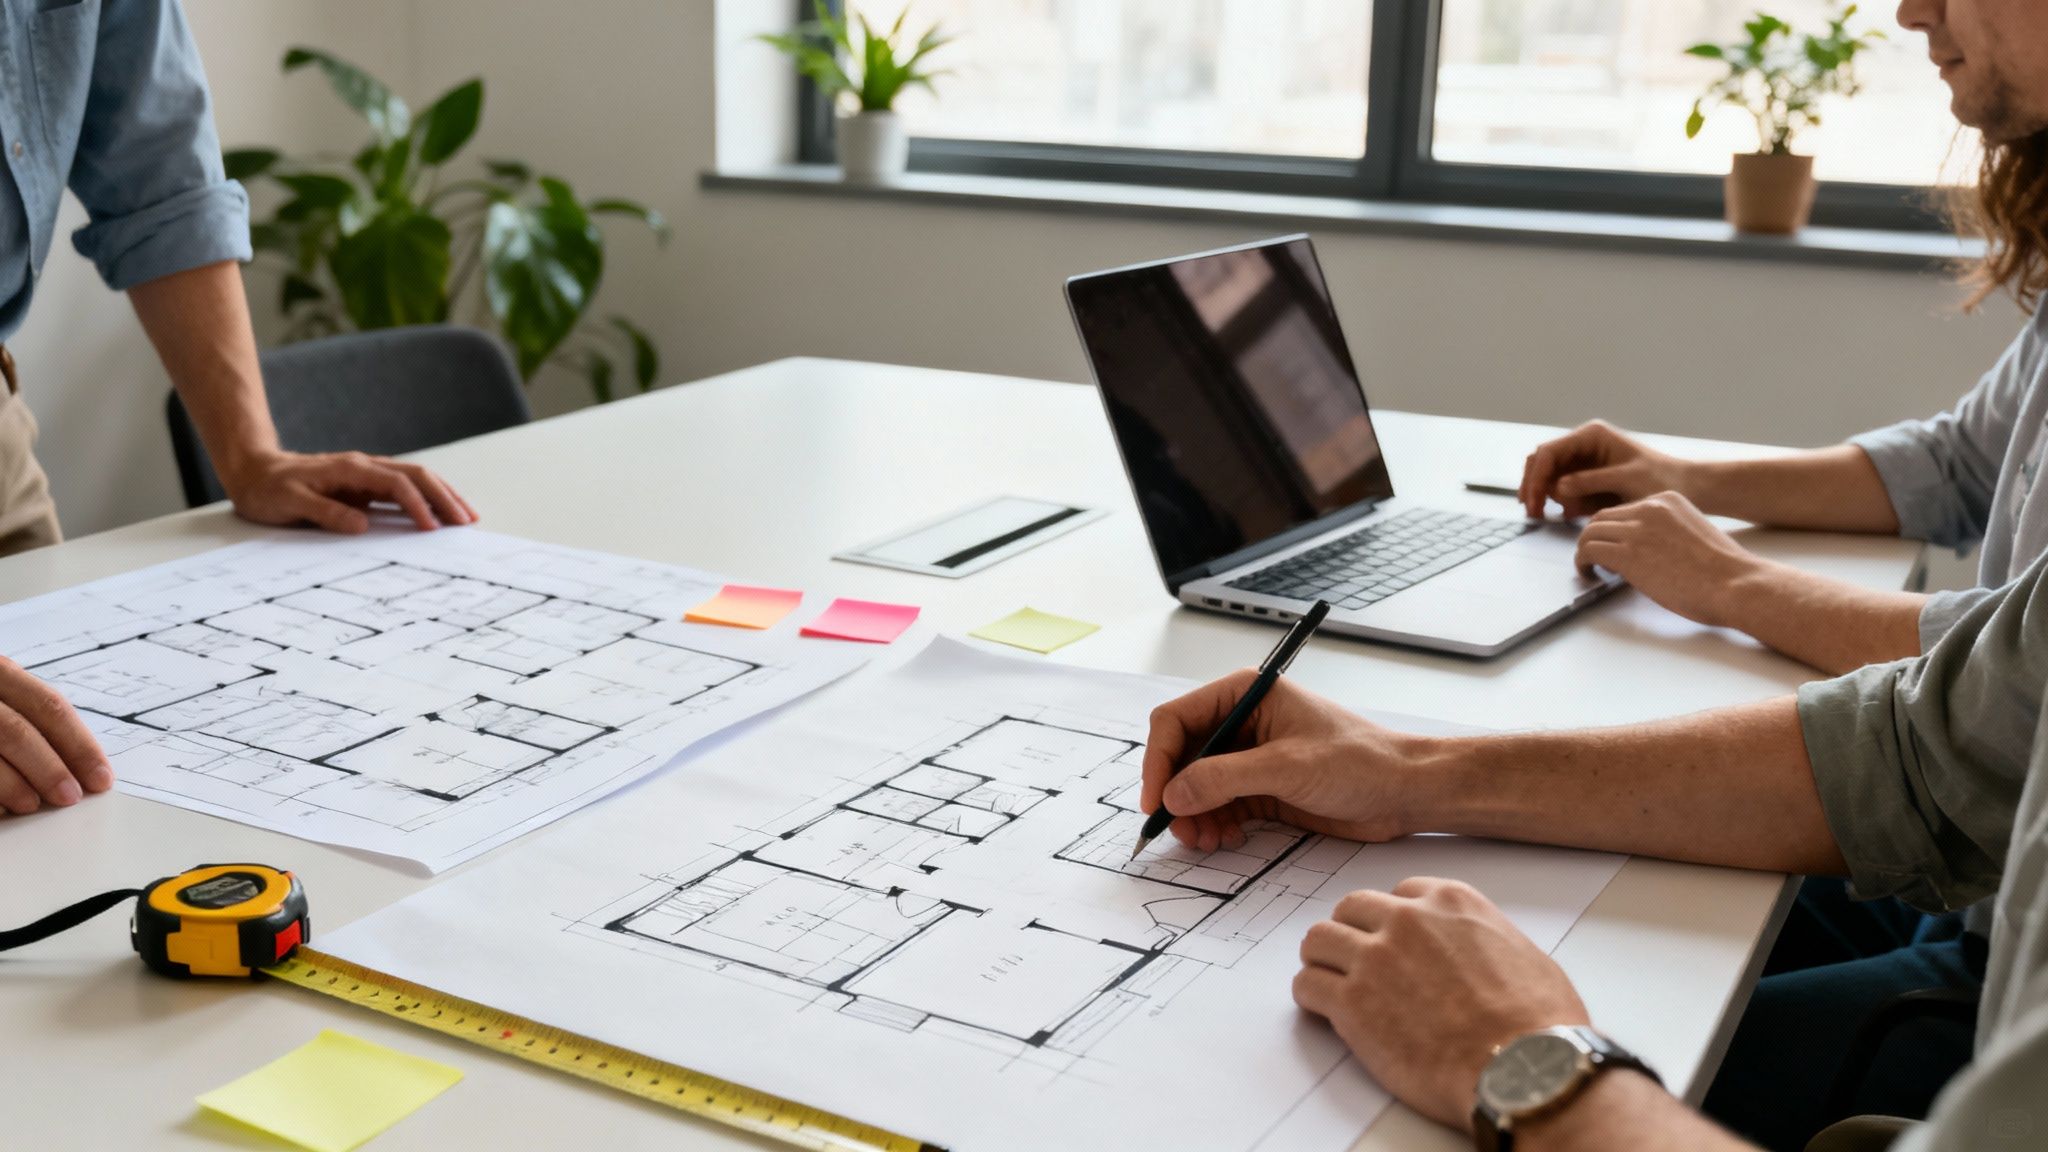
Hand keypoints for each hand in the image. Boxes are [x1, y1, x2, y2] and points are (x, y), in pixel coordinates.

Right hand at [0, 658, 111, 813]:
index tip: (100, 778)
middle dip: (48, 768)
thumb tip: (77, 766)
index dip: (79, 745)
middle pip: (16, 731)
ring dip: (11, 784)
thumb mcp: (2, 696)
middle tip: (69, 797)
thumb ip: (31, 720)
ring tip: (31, 804)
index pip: (49, 706)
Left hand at [221, 449, 476, 534]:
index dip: (417, 504)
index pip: (395, 483)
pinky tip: (438, 515)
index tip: (431, 528)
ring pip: (415, 479)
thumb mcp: (288, 502)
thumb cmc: (267, 488)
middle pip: (416, 475)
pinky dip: (426, 501)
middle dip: (444, 496)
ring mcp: (366, 476)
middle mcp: (363, 467)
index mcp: (349, 469)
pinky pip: (404, 490)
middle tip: (467, 521)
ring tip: (465, 517)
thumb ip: (324, 512)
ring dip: (442, 496)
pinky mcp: (365, 486)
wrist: (253, 470)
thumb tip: (361, 525)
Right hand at [1141, 672, 1432, 850]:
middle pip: (1181, 756)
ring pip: (1196, 786)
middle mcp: (1241, 722)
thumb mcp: (1288, 767)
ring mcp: (1250, 756)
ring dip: (1193, 814)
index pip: (1177, 720)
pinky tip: (1224, 839)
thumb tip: (1174, 794)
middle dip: (1176, 794)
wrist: (1404, 792)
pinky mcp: (1261, 788)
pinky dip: (1213, 824)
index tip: (1157, 799)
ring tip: (1205, 840)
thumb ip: (1225, 778)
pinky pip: (1219, 805)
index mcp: (1246, 694)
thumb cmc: (1361, 760)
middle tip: (1179, 829)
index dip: (1160, 760)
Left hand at [1293, 877, 1589, 1129]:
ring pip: (1319, 939)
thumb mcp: (1523, 955)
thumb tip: (1476, 955)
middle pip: (1352, 909)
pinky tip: (1322, 1010)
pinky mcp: (1352, 1003)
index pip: (1399, 892)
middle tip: (1354, 960)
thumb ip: (1482, 940)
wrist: (1524, 1070)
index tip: (1388, 936)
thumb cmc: (1537, 1025)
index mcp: (1450, 902)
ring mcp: (1375, 959)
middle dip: (1351, 933)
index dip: (1391, 919)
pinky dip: (1310, 997)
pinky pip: (1307, 985)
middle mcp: (1407, 920)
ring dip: (1322, 960)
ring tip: (1329, 980)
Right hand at [1520, 420, 1693, 519]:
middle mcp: (1582, 445)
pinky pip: (1562, 489)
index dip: (1537, 477)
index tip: (1534, 501)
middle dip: (1534, 487)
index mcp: (1591, 435)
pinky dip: (1561, 502)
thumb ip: (1591, 482)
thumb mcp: (1626, 480)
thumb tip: (1558, 487)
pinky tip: (1571, 514)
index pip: (1549, 452)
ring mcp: (1583, 461)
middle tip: (1534, 514)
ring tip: (1559, 515)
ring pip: (1548, 476)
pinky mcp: (1586, 479)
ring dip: (1546, 496)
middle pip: (1541, 462)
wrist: (1686, 488)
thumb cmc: (1661, 480)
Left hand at [1573, 492, 1762, 628]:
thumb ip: (1666, 534)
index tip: (1613, 546)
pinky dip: (1582, 563)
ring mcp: (1637, 528)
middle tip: (1596, 559)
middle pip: (1603, 518)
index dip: (1614, 530)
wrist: (1736, 583)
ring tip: (1591, 569)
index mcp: (1668, 500)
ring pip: (1590, 532)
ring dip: (1585, 551)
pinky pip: (1587, 551)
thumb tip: (1644, 551)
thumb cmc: (1724, 571)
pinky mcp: (1627, 553)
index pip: (1625, 510)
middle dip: (1595, 538)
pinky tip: (1590, 575)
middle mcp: (1650, 508)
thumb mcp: (1693, 535)